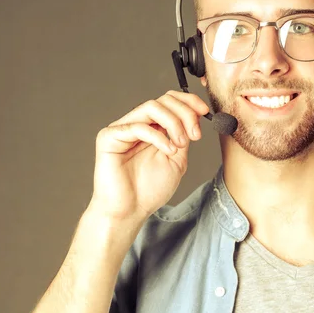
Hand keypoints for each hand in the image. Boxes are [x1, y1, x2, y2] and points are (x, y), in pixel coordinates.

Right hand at [88, 90, 209, 223]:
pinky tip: (168, 150)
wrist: (130, 212)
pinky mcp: (108, 137)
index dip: (188, 101)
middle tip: (195, 133)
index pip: (168, 101)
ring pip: (150, 107)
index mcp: (151, 128)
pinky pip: (137, 126)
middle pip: (162, 100)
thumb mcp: (177, 160)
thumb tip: (195, 116)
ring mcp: (121, 129)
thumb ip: (183, 136)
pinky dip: (158, 136)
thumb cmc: (149, 190)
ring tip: (181, 144)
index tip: (205, 111)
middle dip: (184, 112)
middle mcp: (135, 124)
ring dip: (173, 122)